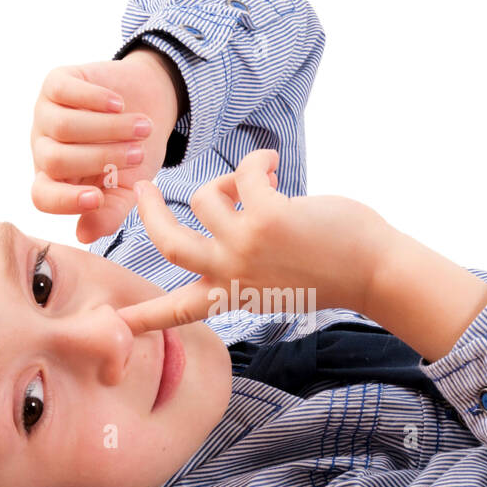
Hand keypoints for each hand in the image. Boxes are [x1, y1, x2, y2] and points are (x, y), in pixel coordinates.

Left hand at [30, 49, 180, 243]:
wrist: (150, 105)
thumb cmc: (136, 152)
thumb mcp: (128, 189)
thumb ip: (109, 213)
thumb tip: (84, 235)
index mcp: (57, 180)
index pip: (42, 196)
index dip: (64, 201)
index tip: (97, 198)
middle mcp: (45, 148)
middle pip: (55, 160)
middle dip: (101, 158)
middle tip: (137, 154)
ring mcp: (46, 114)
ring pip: (63, 127)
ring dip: (108, 129)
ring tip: (142, 128)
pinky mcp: (56, 83)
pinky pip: (64, 92)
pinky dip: (95, 100)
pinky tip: (120, 104)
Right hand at [116, 149, 391, 334]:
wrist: (373, 271)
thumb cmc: (332, 271)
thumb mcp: (275, 281)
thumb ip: (243, 262)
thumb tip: (230, 210)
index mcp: (232, 295)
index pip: (176, 311)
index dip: (142, 316)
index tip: (113, 325)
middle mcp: (231, 275)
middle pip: (168, 243)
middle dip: (148, 211)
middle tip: (142, 187)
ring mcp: (245, 247)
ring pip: (204, 197)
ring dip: (229, 180)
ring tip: (259, 180)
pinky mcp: (265, 217)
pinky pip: (243, 172)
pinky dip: (258, 161)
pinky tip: (274, 164)